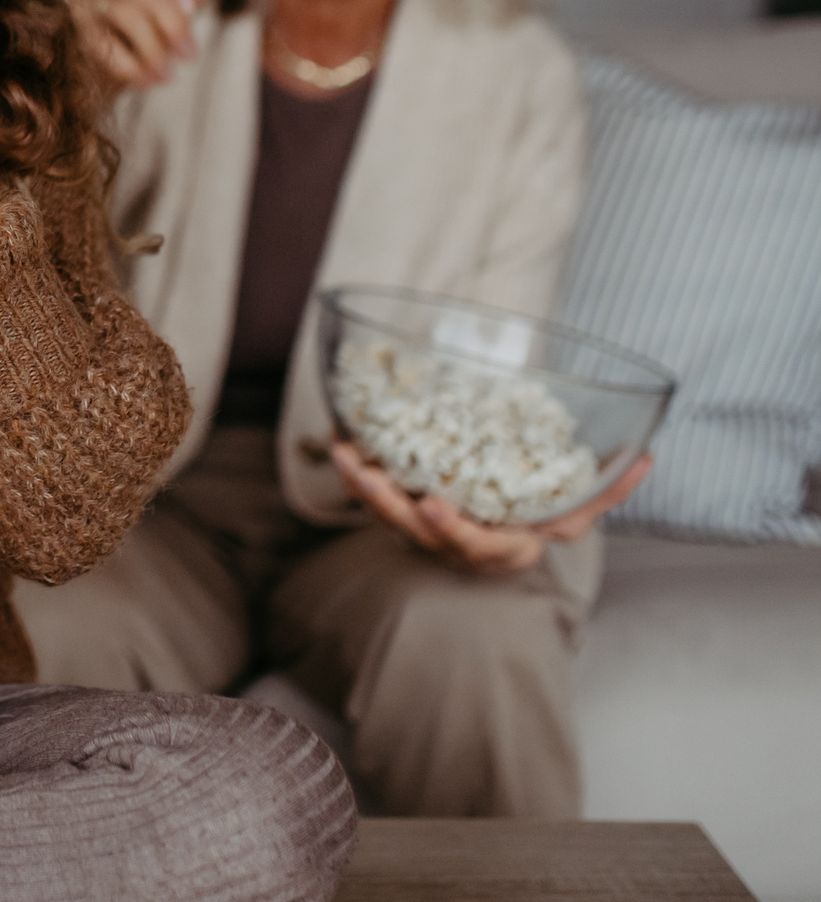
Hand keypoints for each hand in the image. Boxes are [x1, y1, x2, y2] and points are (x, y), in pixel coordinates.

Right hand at [69, 0, 208, 88]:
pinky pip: (105, 45)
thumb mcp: (160, 14)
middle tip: (189, 55)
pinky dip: (130, 66)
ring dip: (153, 48)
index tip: (193, 8)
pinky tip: (144, 82)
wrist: (85, 70)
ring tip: (166, 75)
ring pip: (127, 13)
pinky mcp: (73, 29)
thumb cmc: (129, 36)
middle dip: (173, 24)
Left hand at [330, 441, 652, 575]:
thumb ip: (608, 489)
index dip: (455, 530)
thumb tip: (645, 458)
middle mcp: (462, 546)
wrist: (506, 530)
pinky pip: (375, 498)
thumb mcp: (578, 509)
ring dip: (362, 486)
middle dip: (388, 504)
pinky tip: (340, 439)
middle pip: (418, 533)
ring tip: (342, 451)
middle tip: (366, 471)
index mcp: (505, 547)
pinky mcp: (404, 514)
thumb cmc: (541, 518)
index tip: (433, 505)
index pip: (479, 546)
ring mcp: (429, 533)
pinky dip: (356, 473)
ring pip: (389, 516)